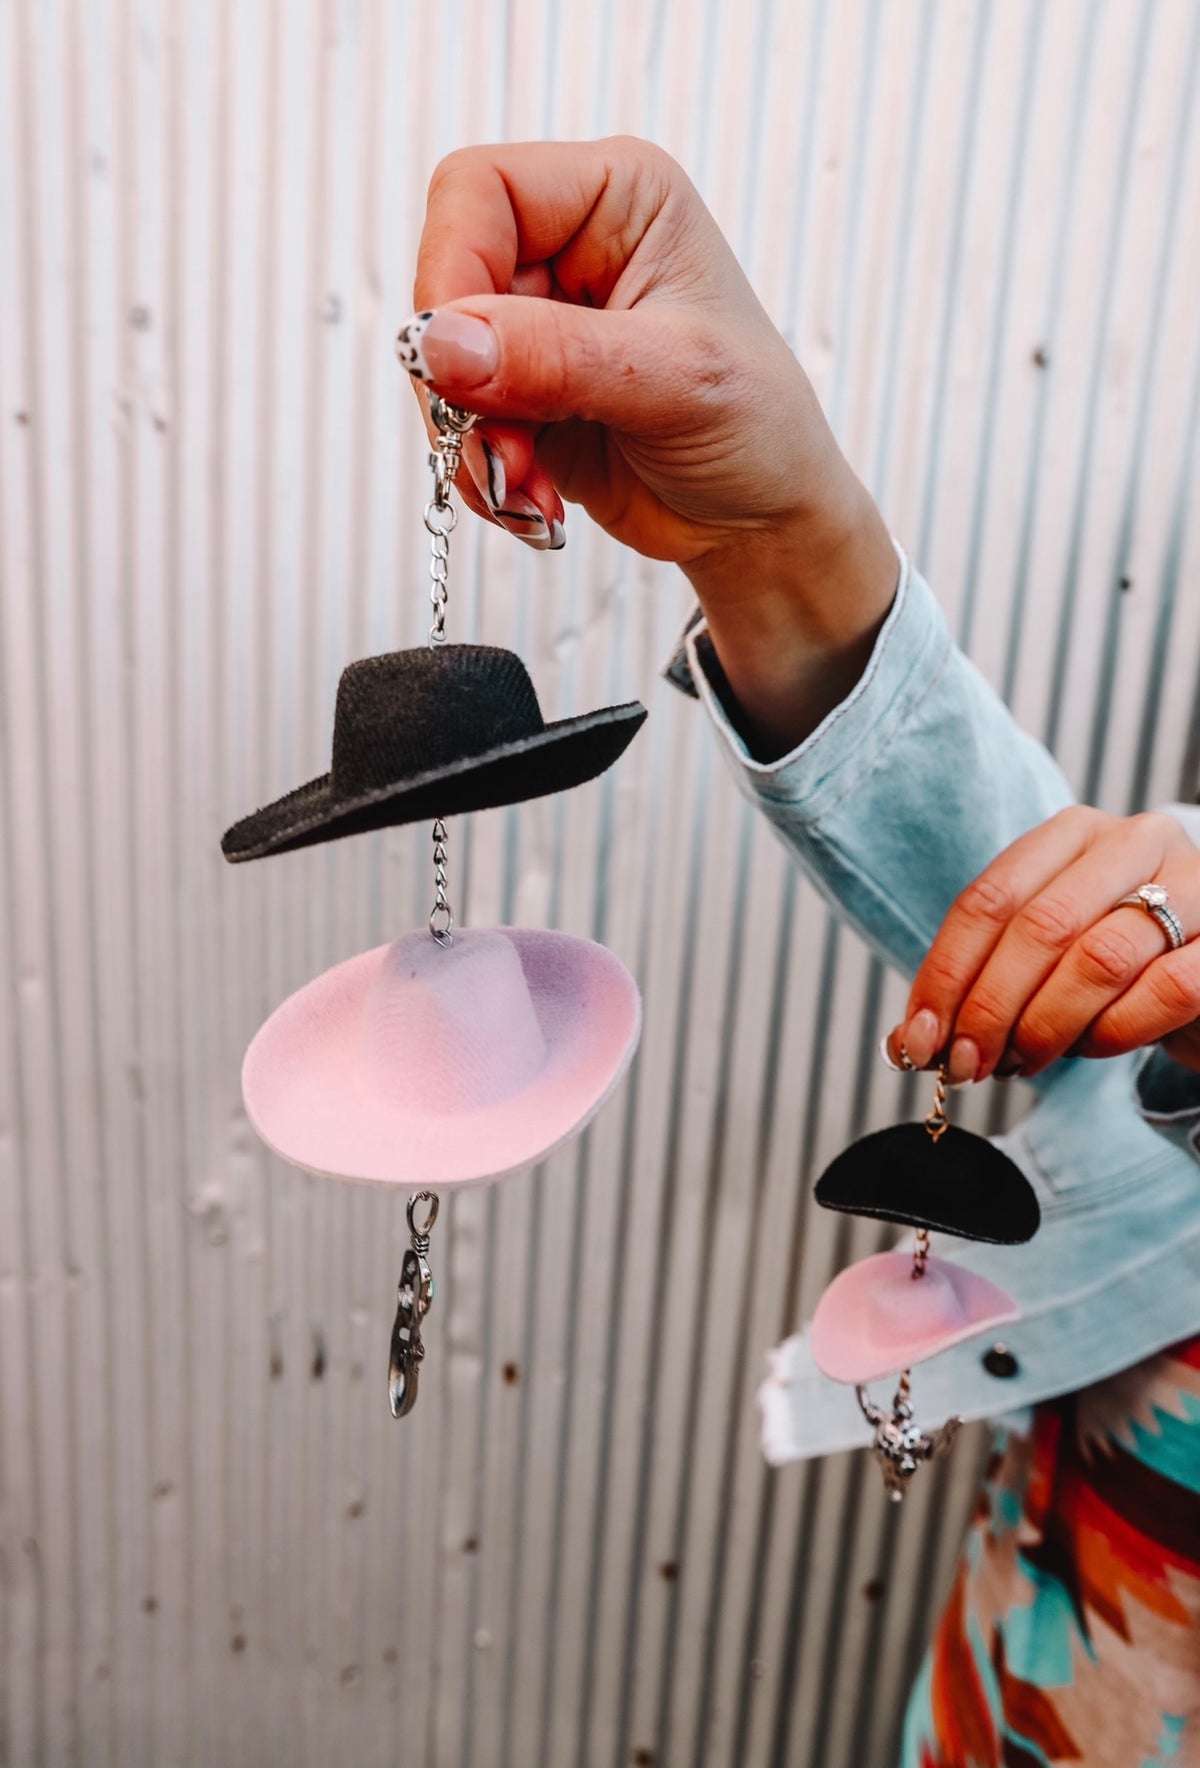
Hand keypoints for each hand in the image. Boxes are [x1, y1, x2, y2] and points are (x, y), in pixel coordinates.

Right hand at [402, 137, 897, 752]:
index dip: (452, 270)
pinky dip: (480, 470)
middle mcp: (568, 247)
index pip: (480, 192)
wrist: (764, 520)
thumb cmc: (759, 428)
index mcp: (617, 198)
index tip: (458, 361)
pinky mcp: (522, 392)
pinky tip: (534, 500)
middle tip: (505, 454)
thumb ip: (557, 356)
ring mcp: (539, 324)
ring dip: (472, 441)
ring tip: (529, 491)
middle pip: (448, 285)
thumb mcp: (675, 380)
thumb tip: (441, 342)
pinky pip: (458, 422)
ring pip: (441, 365)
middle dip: (465, 385)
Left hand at [885, 806, 1199, 1080]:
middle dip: (989, 1007)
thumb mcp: (1046, 959)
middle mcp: (1133, 842)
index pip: (988, 899)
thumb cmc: (1119, 968)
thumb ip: (983, 983)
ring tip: (1022, 1063)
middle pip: (1037, 926)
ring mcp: (1193, 885)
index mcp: (1072, 834)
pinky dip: (1112, 1033)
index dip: (945, 975)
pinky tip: (1089, 1049)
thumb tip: (909, 1041)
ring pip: (1097, 958)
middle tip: (966, 1064)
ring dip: (1045, 1026)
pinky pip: (1162, 991)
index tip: (918, 1039)